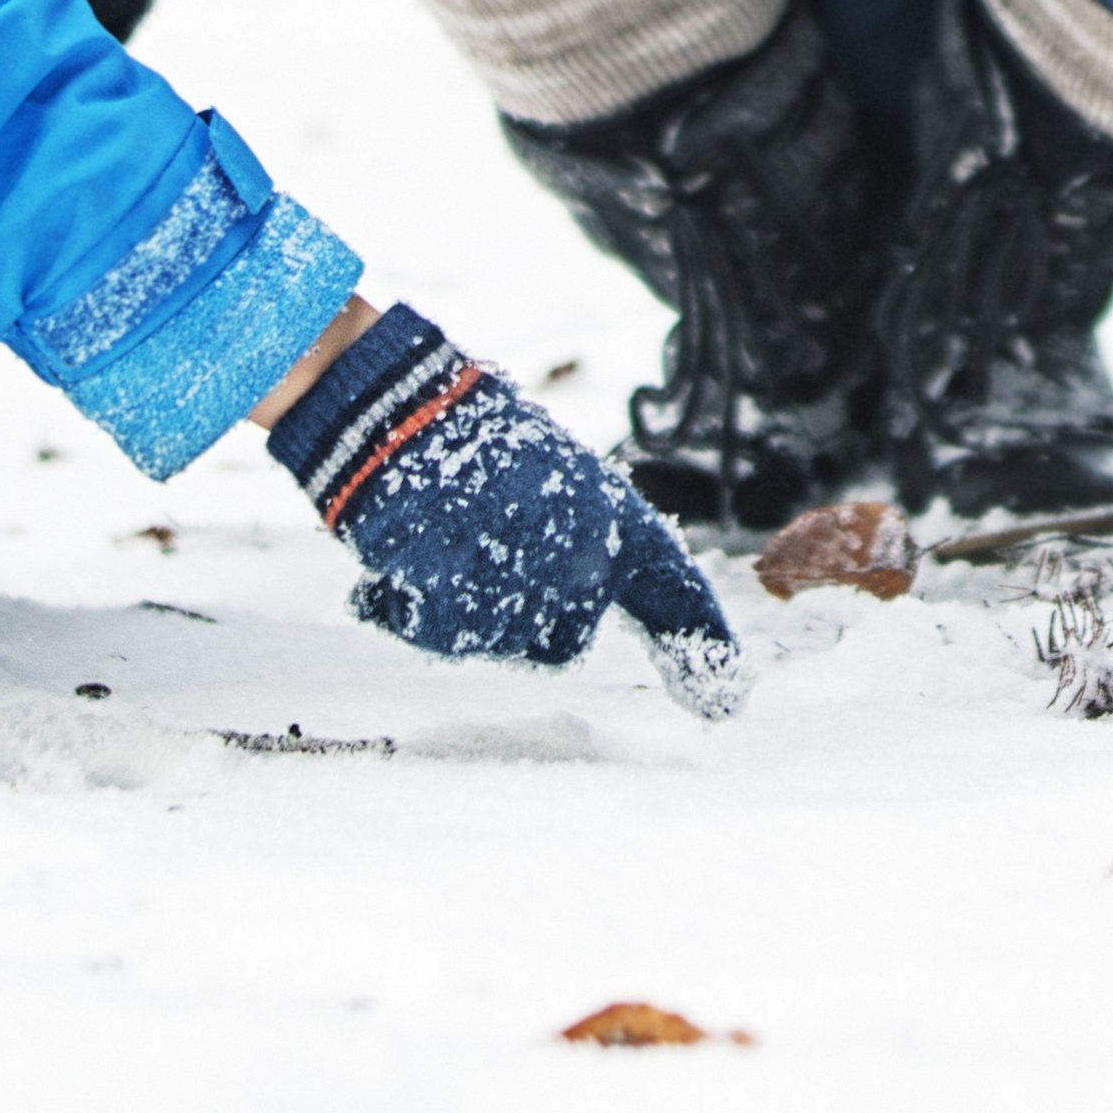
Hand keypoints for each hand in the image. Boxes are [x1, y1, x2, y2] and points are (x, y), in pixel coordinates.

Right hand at [263, 302, 745, 711]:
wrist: (397, 410)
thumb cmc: (466, 435)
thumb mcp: (545, 477)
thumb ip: (569, 544)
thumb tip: (560, 611)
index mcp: (611, 516)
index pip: (671, 590)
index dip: (701, 647)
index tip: (721, 702)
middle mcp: (585, 561)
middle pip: (561, 641)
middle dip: (516, 617)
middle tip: (468, 552)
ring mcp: (527, 590)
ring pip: (490, 640)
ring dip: (450, 605)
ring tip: (427, 535)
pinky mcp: (462, 609)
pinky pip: (430, 631)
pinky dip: (397, 606)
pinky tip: (391, 556)